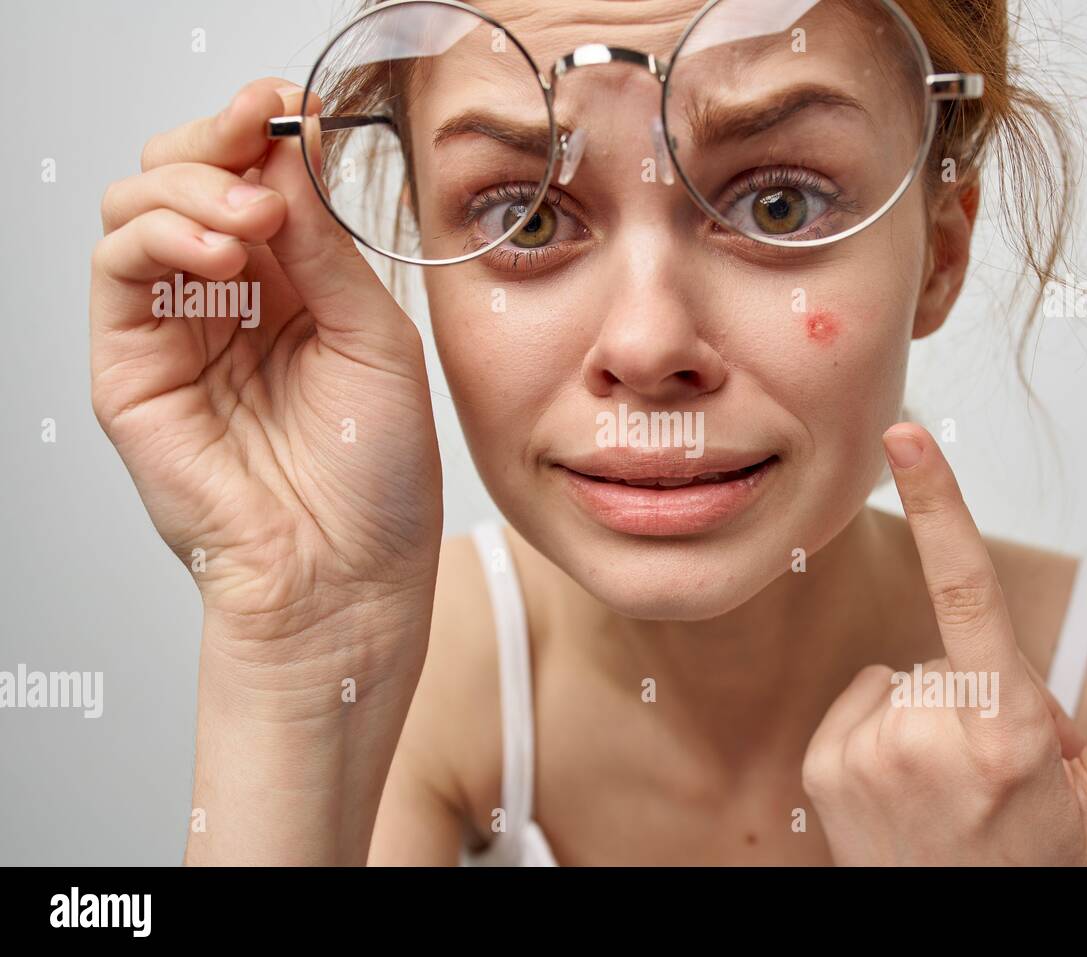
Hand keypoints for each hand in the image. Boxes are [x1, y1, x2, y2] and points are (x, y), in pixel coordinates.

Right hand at [91, 79, 440, 653]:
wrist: (347, 575)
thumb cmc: (377, 480)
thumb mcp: (377, 341)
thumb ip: (327, 250)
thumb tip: (289, 155)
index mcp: (294, 291)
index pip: (257, 183)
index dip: (267, 134)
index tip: (297, 106)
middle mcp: (230, 303)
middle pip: (188, 178)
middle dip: (221, 140)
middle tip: (264, 133)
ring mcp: (175, 332)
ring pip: (140, 207)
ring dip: (192, 182)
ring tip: (252, 215)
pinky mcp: (131, 368)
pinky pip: (117, 269)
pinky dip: (160, 233)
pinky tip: (220, 245)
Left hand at [802, 424, 1086, 864]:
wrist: (959, 934)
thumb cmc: (1038, 868)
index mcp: (1007, 734)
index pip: (967, 590)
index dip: (938, 503)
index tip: (905, 437)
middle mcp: (926, 736)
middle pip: (950, 648)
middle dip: (978, 686)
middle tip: (993, 765)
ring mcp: (866, 752)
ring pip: (905, 675)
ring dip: (931, 713)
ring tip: (948, 784)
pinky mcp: (825, 763)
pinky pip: (864, 700)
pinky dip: (885, 729)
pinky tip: (905, 786)